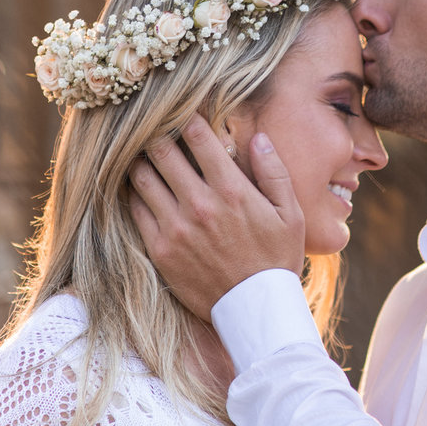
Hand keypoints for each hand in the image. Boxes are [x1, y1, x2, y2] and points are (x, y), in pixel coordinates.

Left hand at [129, 114, 304, 318]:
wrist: (256, 311)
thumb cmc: (277, 259)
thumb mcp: (290, 214)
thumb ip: (274, 172)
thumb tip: (257, 137)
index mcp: (232, 191)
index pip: (198, 137)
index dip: (188, 118)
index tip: (185, 114)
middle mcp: (200, 205)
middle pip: (162, 150)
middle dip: (159, 134)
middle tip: (158, 130)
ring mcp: (176, 228)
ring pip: (142, 177)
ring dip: (143, 161)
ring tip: (147, 157)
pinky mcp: (160, 249)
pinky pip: (136, 209)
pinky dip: (135, 194)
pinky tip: (143, 190)